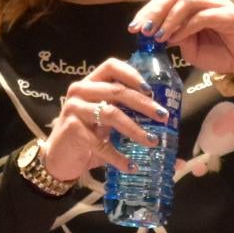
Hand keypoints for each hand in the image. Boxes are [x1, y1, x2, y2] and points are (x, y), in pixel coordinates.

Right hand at [39, 56, 162, 183]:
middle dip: (144, 104)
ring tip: (152, 142)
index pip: (111, 67)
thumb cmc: (88, 137)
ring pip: (111, 114)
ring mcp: (74, 109)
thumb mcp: (108, 125)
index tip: (151, 89)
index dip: (132, 74)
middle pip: (117, 91)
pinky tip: (131, 166)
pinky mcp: (72, 130)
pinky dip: (118, 156)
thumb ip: (133, 125)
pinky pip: (99, 143)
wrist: (58, 157)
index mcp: (91, 83)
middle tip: (163, 117)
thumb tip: (175, 150)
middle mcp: (80, 90)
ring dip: (135, 129)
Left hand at [131, 0, 233, 77]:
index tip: (133, 28)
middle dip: (154, 11)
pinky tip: (175, 40)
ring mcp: (219, 3)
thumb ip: (174, 36)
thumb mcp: (191, 47)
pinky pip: (202, 16)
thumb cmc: (223, 52)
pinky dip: (185, 27)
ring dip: (168, 19)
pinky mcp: (230, 15)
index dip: (148, 10)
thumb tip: (155, 34)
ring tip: (158, 36)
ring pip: (186, 0)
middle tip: (142, 30)